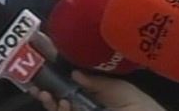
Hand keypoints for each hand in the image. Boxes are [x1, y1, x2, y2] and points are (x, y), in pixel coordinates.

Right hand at [35, 71, 164, 110]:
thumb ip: (97, 82)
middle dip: (47, 93)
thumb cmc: (142, 108)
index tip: (45, 71)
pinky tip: (59, 103)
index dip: (57, 82)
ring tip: (46, 94)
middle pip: (62, 102)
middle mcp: (88, 108)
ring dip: (50, 103)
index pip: (73, 91)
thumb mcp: (120, 90)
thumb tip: (74, 73)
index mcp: (97, 100)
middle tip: (36, 85)